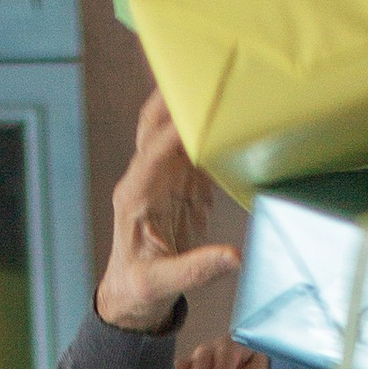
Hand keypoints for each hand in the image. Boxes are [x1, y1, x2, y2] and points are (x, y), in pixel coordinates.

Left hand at [94, 92, 240, 332]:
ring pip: (174, 129)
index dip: (174, 131)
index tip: (199, 111)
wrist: (133, 296)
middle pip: (154, 124)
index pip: (152, 153)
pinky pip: (194, 148)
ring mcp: (163, 178)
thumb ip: (196, 270)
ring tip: (224, 82)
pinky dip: (211, 131)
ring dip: (194, 108)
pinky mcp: (181, 185)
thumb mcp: (161, 285)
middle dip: (174, 97)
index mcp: (133, 197)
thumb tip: (234, 257)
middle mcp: (145, 179)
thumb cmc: (139, 290)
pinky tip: (233, 116)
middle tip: (202, 71)